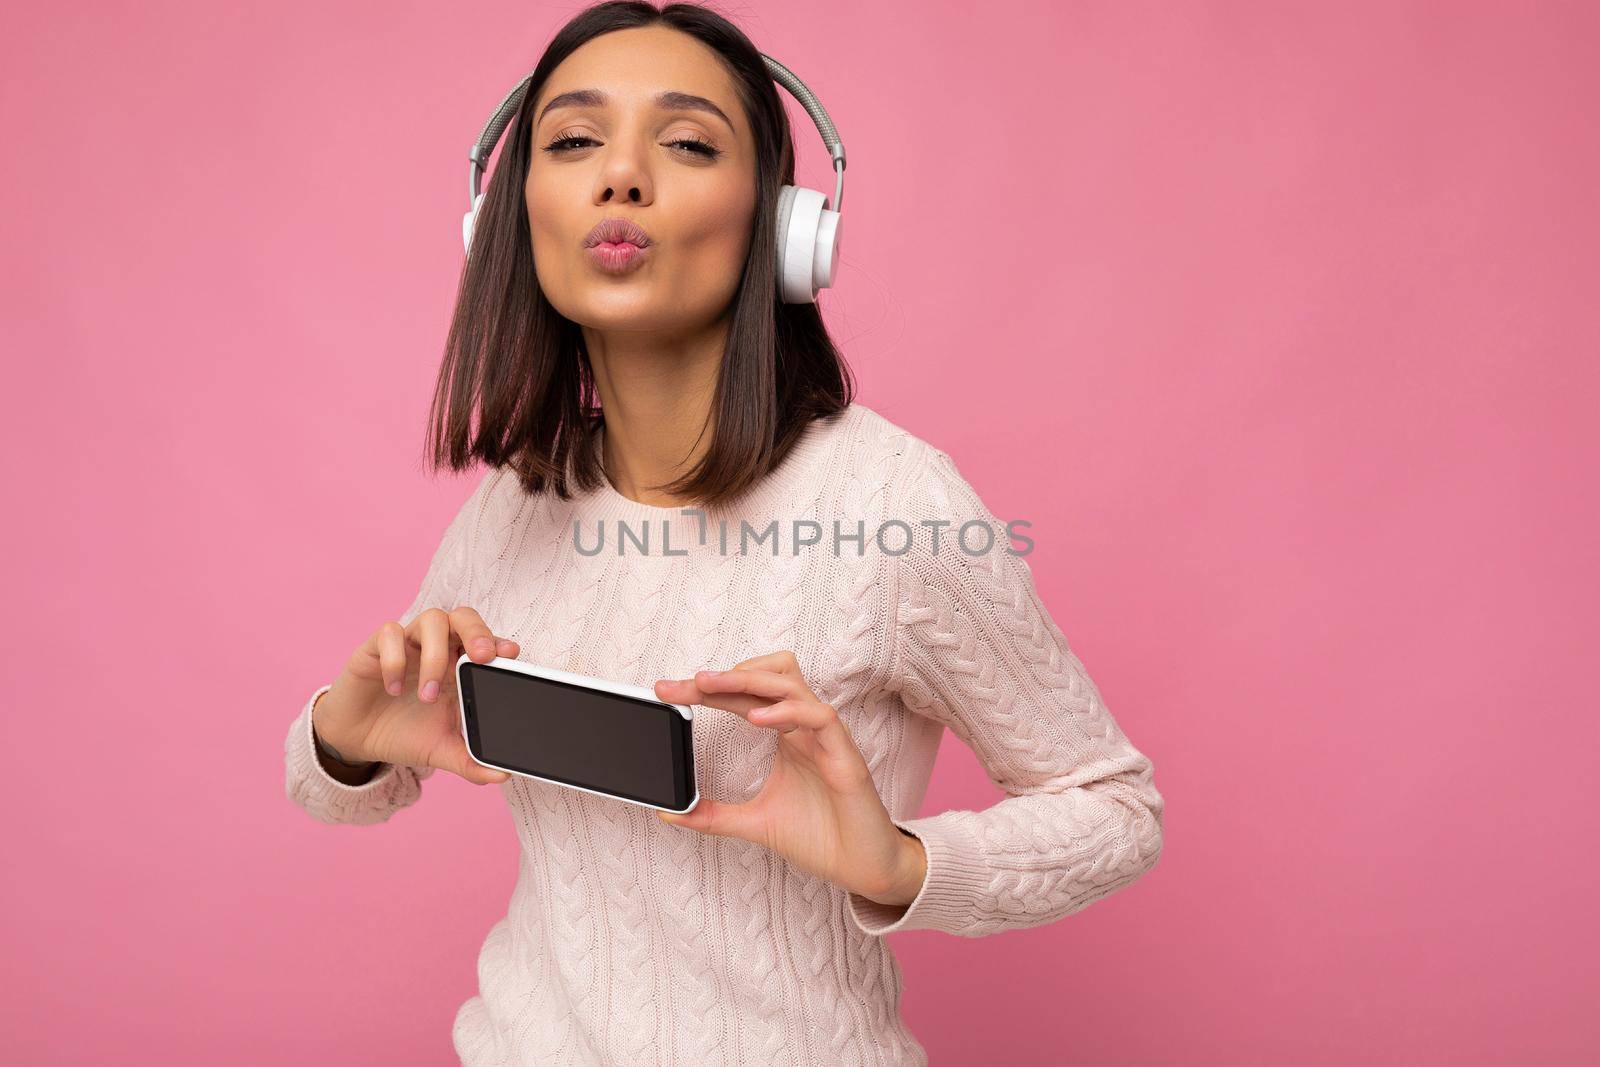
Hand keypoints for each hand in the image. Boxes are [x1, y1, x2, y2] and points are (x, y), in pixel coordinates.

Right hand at [313, 606, 519, 785]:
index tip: (510, 654)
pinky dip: (394, 659)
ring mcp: (409, 645)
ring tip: (428, 695)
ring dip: (435, 655)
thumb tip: (502, 777)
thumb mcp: (440, 751)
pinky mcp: (376, 648)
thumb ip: (470, 761)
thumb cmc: (405, 733)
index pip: (486, 641)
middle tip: (481, 657)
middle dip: (477, 631)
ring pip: (432, 619)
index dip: (500, 642)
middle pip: (464, 617)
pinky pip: (389, 633)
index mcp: (460, 667)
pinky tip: (393, 689)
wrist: (358, 739)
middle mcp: (438, 649)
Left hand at [653, 651, 928, 908]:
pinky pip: (819, 716)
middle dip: (722, 675)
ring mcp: (826, 737)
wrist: (863, 868)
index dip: (705, 690)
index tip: (666, 691)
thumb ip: (713, 816)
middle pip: (765, 677)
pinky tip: (756, 719)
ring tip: (709, 685)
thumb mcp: (754, 823)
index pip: (742, 697)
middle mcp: (804, 728)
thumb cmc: (820, 838)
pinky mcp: (845, 755)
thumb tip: (669, 811)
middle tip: (684, 683)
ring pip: (792, 684)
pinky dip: (786, 712)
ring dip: (749, 679)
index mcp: (785, 736)